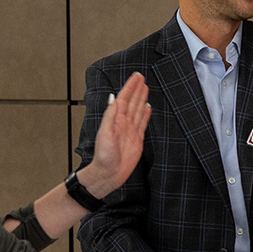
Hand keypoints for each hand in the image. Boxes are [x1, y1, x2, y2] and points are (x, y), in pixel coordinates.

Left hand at [78, 73, 151, 199]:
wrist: (108, 174)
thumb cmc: (103, 157)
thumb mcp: (105, 133)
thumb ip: (110, 115)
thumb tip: (114, 98)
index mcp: (115, 120)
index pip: (124, 98)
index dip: (130, 87)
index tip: (136, 77)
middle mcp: (123, 123)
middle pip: (132, 102)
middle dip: (137, 89)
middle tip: (141, 77)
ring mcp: (130, 131)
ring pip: (138, 110)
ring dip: (141, 99)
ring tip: (145, 88)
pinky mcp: (137, 140)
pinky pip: (143, 123)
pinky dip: (146, 114)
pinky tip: (148, 108)